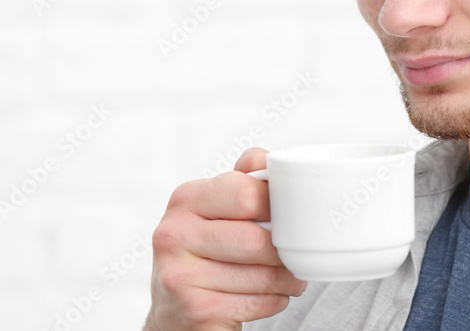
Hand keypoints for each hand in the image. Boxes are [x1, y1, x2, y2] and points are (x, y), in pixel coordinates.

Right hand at [144, 147, 308, 329]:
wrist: (175, 310)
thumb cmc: (205, 252)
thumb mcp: (215, 209)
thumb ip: (242, 180)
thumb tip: (264, 159)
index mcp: (185, 199)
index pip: (245, 193)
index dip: (277, 205)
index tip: (288, 214)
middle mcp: (174, 234)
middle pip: (256, 239)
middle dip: (285, 250)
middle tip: (295, 253)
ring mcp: (180, 275)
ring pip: (262, 275)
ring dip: (287, 278)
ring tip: (288, 275)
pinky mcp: (195, 310)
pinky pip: (257, 303)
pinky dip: (274, 301)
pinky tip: (269, 295)